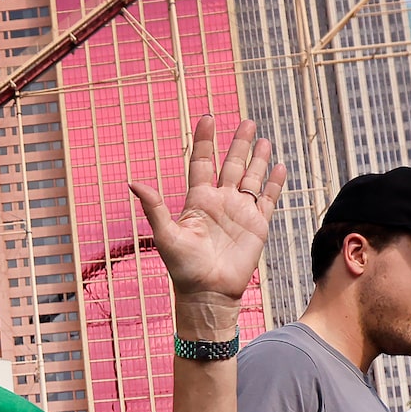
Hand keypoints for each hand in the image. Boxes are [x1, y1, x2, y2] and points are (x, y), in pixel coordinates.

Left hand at [134, 117, 282, 327]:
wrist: (208, 293)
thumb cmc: (184, 268)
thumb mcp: (165, 235)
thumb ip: (154, 208)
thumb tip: (132, 182)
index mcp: (198, 201)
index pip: (202, 162)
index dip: (205, 141)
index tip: (208, 118)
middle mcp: (220, 202)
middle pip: (231, 164)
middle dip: (238, 143)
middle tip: (246, 121)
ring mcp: (240, 212)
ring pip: (251, 178)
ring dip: (257, 159)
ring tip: (263, 138)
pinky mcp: (257, 225)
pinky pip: (267, 199)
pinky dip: (274, 183)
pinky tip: (278, 166)